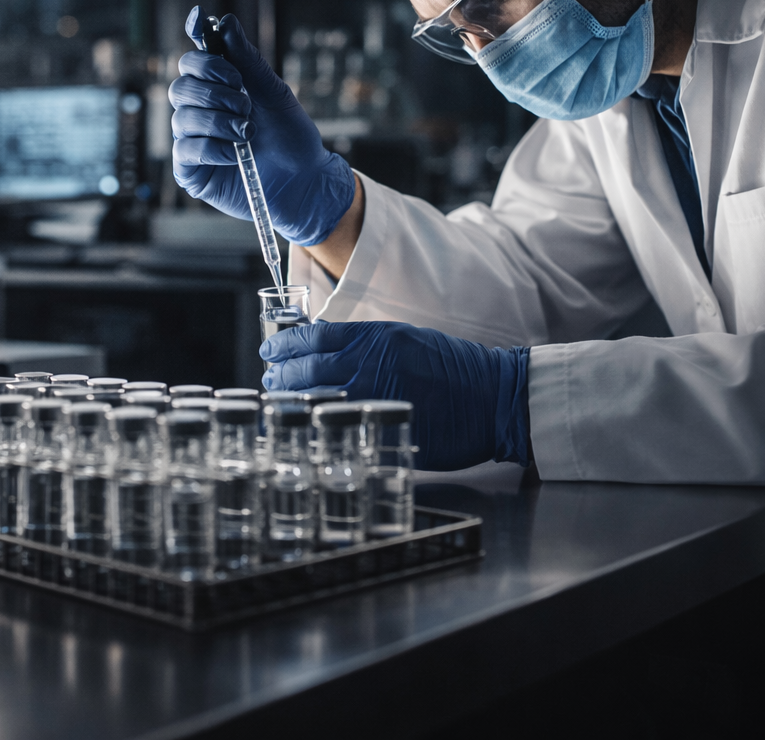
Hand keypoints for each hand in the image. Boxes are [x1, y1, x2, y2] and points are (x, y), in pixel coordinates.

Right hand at [169, 6, 356, 246]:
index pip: (191, 63)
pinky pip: (186, 150)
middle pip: (180, 87)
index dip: (203, 58)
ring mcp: (192, 141)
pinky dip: (213, 148)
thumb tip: (226, 21)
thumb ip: (249, 62)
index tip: (225, 60)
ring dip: (219, 122)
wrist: (306, 182)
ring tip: (249, 133)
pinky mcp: (191, 171)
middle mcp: (199, 113)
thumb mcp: (275, 94)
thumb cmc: (292, 137)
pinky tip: (236, 155)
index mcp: (217, 90)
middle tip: (246, 105)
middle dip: (215, 93)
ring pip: (182, 119)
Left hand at [260, 320, 530, 470]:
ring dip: (293, 402)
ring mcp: (378, 398)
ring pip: (319, 400)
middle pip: (308, 370)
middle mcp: (372, 364)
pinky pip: (343, 428)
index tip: (271, 351)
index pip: (315, 337)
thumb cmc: (453, 367)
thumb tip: (328, 350)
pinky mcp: (387, 428)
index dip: (287, 346)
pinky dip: (320, 428)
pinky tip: (308, 429)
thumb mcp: (407, 340)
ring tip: (280, 403)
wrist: (495, 395)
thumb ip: (368, 345)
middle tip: (269, 379)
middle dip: (281, 375)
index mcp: (377, 338)